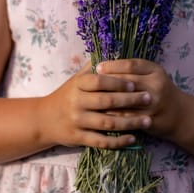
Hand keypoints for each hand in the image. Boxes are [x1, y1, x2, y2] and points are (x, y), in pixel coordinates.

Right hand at [38, 62, 153, 148]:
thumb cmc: (66, 96)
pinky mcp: (79, 138)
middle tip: (148, 98)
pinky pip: (102, 141)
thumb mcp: (75, 79)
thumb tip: (112, 51)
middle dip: (130, 100)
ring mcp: (77, 121)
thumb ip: (92, 68)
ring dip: (130, 122)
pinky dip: (118, 141)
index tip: (136, 84)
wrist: (44, 119)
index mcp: (77, 85)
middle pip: (107, 101)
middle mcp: (76, 103)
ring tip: (148, 120)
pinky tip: (133, 138)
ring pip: (108, 123)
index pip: (100, 81)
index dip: (118, 82)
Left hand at [95, 58, 185, 140]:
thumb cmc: (159, 91)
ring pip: (124, 100)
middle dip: (106, 82)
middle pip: (126, 81)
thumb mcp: (152, 75)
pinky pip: (126, 117)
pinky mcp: (150, 119)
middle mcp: (156, 85)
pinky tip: (99, 112)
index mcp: (155, 70)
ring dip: (105, 99)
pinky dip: (112, 114)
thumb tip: (105, 64)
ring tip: (90, 98)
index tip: (97, 67)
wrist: (179, 115)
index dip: (113, 65)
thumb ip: (133, 70)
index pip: (131, 65)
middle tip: (89, 83)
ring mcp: (154, 103)